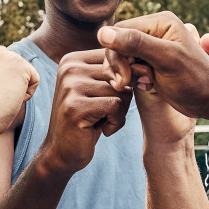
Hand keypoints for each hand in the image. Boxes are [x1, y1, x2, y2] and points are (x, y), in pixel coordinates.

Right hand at [36, 48, 131, 177]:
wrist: (63, 152)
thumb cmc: (89, 119)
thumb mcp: (102, 90)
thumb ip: (120, 72)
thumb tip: (145, 68)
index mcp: (73, 59)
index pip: (118, 57)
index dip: (124, 81)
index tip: (105, 99)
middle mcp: (69, 68)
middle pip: (121, 73)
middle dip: (122, 98)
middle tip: (104, 113)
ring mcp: (70, 86)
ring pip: (121, 90)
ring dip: (119, 112)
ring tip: (101, 121)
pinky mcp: (76, 106)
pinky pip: (116, 106)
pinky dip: (116, 122)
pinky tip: (102, 129)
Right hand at [97, 12, 208, 118]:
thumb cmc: (195, 78)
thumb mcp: (166, 59)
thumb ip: (136, 43)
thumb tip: (102, 32)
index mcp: (160, 22)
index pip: (121, 30)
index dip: (116, 52)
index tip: (124, 75)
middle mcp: (154, 31)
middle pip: (117, 43)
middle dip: (119, 65)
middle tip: (126, 83)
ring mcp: (151, 48)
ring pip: (120, 57)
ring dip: (125, 73)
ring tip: (143, 84)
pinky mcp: (149, 63)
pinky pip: (127, 67)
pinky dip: (130, 78)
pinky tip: (146, 86)